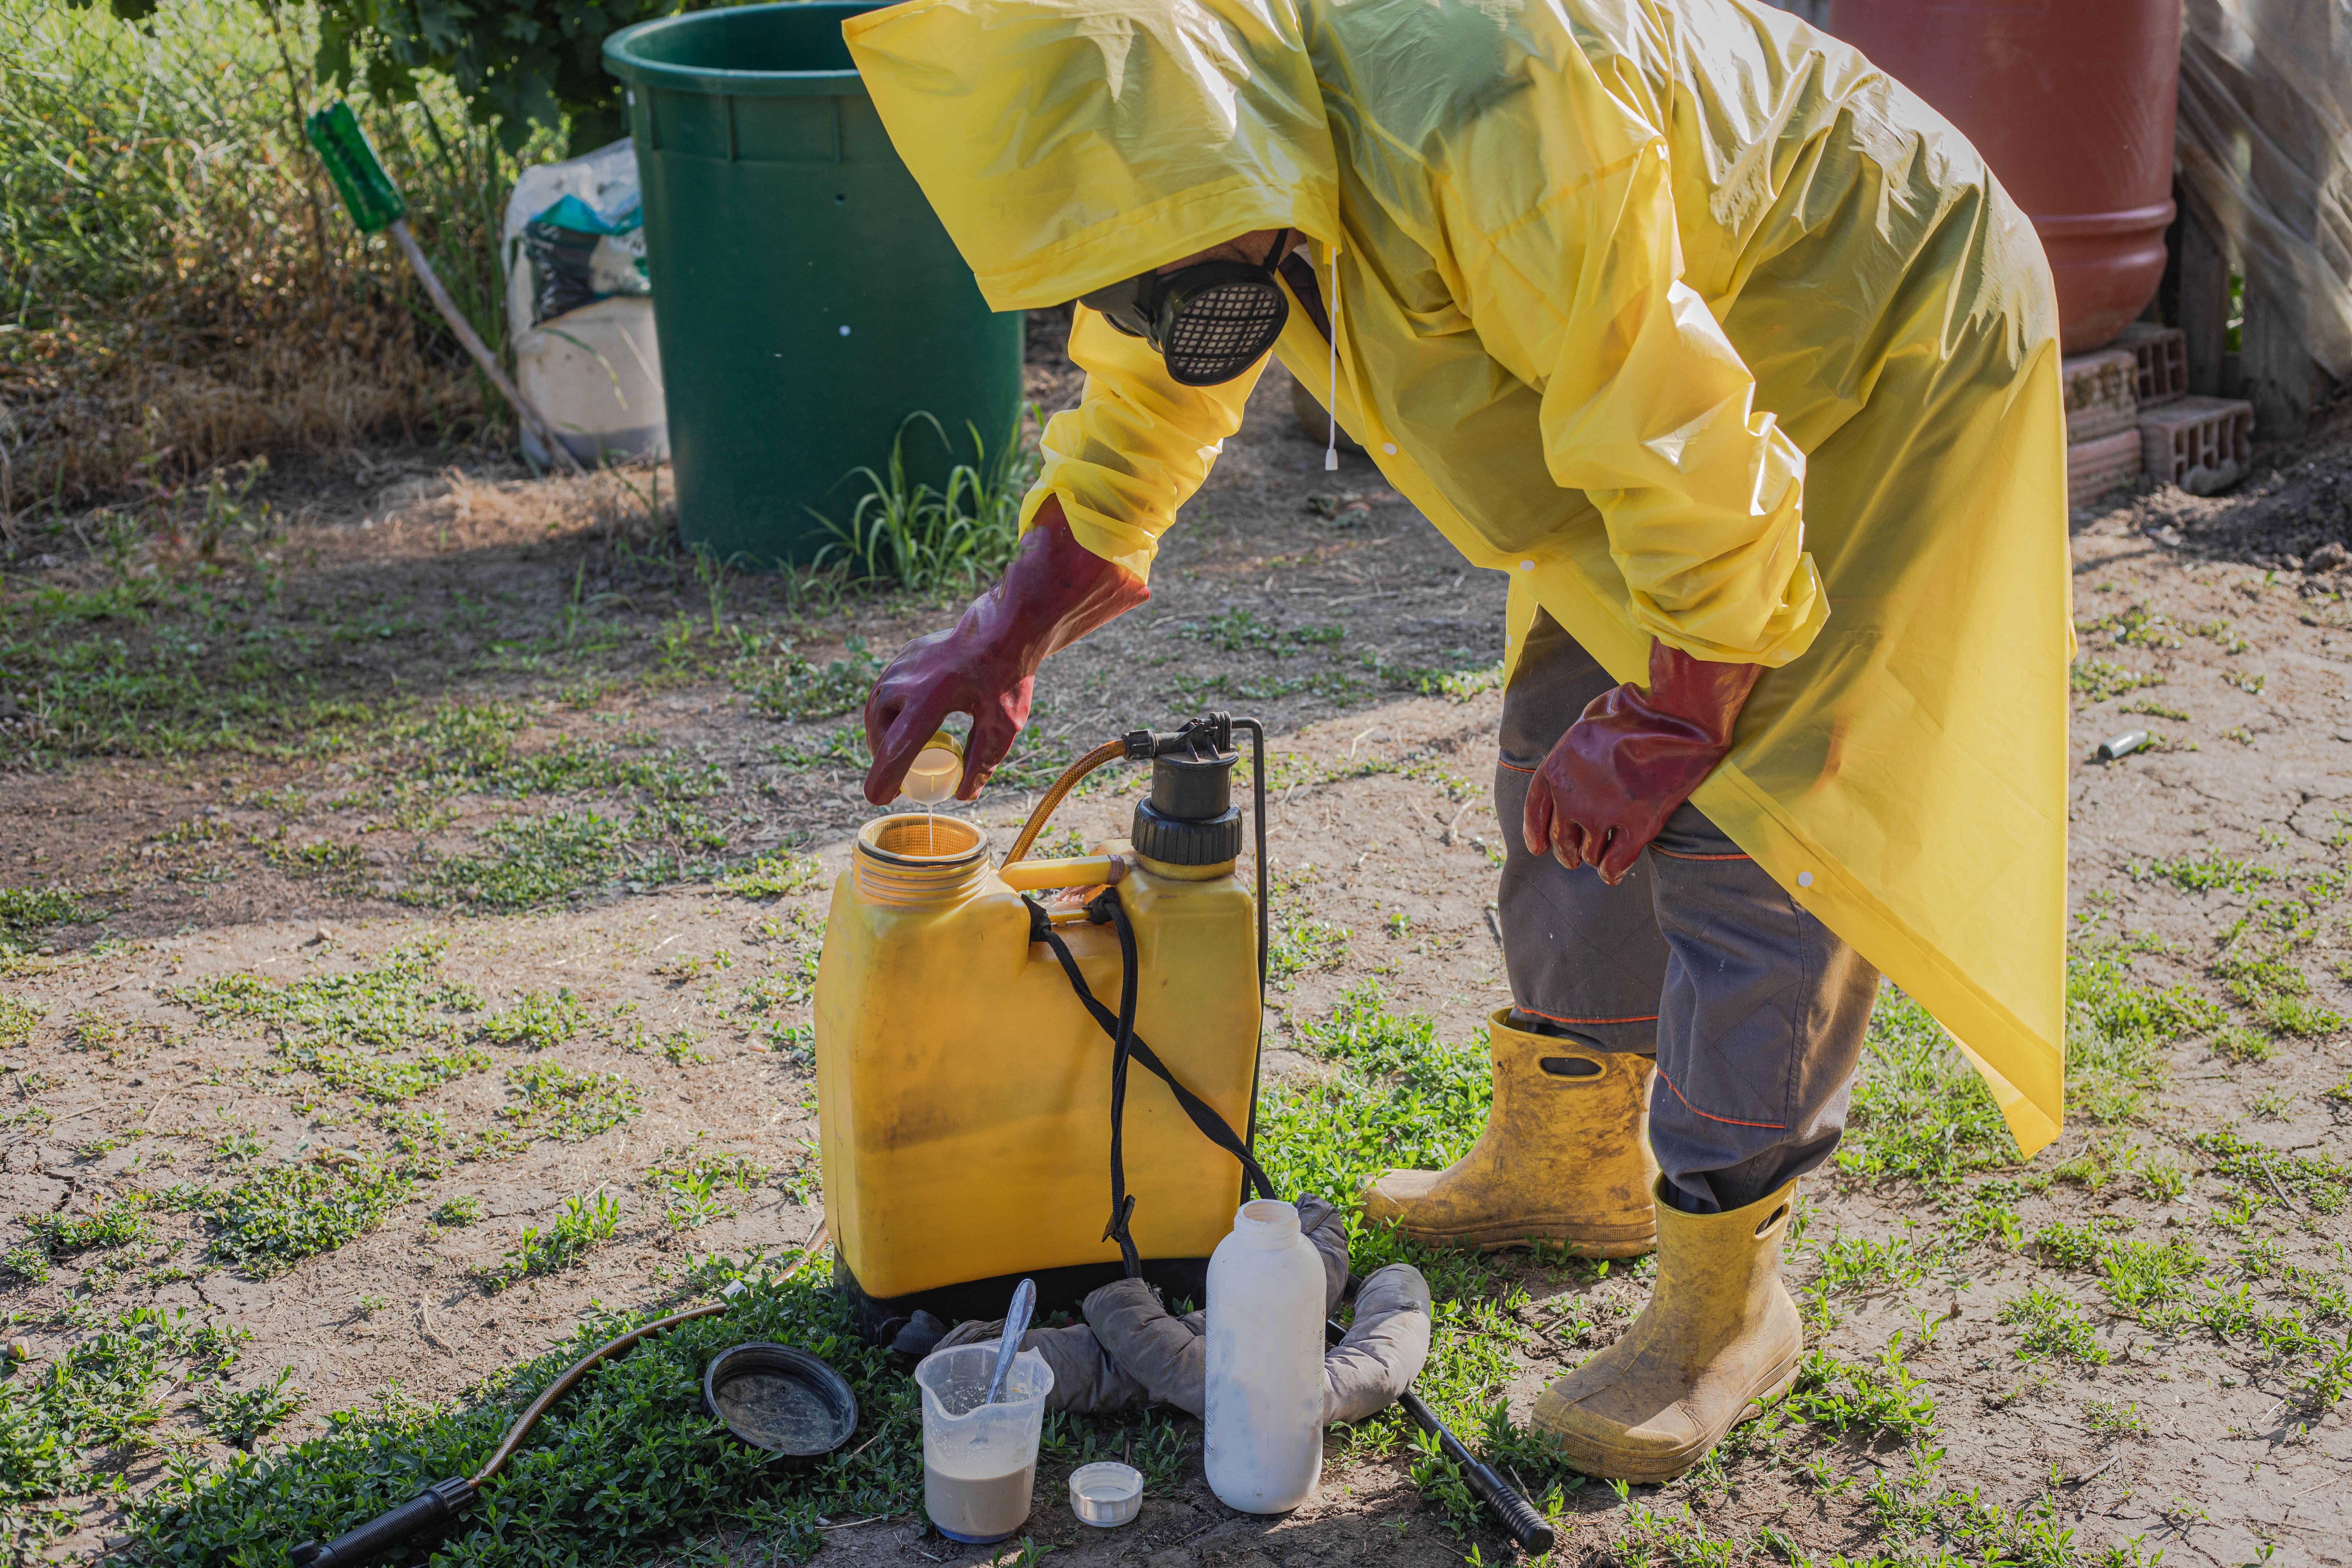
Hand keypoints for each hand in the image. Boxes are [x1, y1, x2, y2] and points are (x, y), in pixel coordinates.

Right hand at [862, 498, 1146, 802]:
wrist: (1007, 627)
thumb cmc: (1008, 676)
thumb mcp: (1004, 725)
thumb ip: (983, 762)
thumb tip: (963, 794)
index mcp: (932, 696)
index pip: (898, 746)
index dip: (885, 776)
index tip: (877, 798)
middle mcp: (909, 678)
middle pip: (880, 728)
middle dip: (883, 756)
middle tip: (896, 778)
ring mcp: (903, 663)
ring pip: (876, 707)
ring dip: (881, 734)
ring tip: (895, 753)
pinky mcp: (905, 654)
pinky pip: (886, 689)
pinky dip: (888, 711)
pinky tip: (901, 722)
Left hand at [1523, 639, 1760, 883]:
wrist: (1674, 716)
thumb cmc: (1635, 710)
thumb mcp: (1589, 718)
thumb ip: (1578, 743)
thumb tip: (1578, 753)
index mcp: (1556, 768)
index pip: (1535, 811)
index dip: (1535, 833)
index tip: (1538, 848)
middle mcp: (1572, 797)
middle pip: (1562, 840)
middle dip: (1567, 852)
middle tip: (1574, 857)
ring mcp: (1603, 814)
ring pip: (1589, 854)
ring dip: (1593, 858)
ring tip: (1599, 858)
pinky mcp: (1637, 826)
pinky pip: (1616, 863)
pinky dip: (1612, 872)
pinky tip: (1614, 875)